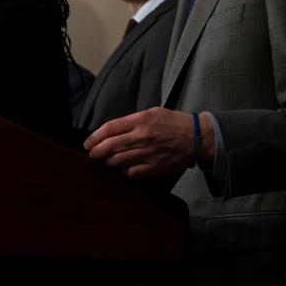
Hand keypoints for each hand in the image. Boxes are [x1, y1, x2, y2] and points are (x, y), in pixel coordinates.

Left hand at [84, 107, 214, 178]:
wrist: (197, 137)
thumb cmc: (174, 123)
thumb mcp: (153, 113)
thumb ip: (132, 121)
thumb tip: (112, 131)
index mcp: (141, 120)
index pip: (109, 129)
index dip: (94, 137)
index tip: (88, 143)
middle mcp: (142, 136)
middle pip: (109, 147)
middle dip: (96, 152)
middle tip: (92, 154)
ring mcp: (148, 153)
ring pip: (117, 161)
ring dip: (108, 162)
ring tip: (106, 160)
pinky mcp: (154, 167)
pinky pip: (131, 173)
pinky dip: (124, 171)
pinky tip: (124, 168)